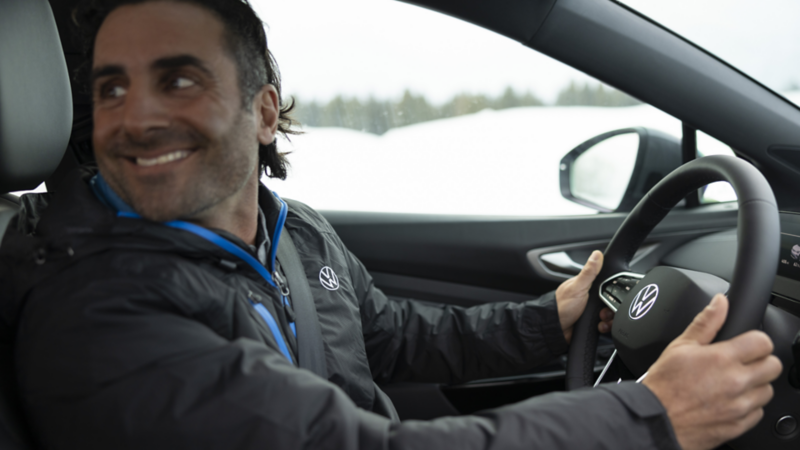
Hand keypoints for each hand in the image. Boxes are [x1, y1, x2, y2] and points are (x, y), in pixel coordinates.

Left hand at [555, 250, 606, 342]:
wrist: (555, 329)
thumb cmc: (562, 307)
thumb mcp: (577, 287)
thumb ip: (588, 272)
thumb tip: (597, 254)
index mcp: (588, 287)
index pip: (609, 286)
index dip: (614, 293)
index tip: (612, 298)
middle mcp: (591, 299)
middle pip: (612, 302)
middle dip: (611, 310)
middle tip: (602, 313)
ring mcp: (592, 311)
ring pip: (611, 315)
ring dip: (608, 320)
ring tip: (599, 321)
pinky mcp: (592, 323)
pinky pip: (606, 326)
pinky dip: (605, 328)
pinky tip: (598, 327)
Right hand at [643, 294, 782, 449]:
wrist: (655, 418)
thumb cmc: (663, 384)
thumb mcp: (680, 346)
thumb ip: (706, 322)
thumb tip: (720, 302)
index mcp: (722, 358)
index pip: (763, 342)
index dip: (755, 340)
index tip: (746, 344)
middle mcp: (736, 382)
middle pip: (773, 367)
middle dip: (760, 362)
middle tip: (741, 363)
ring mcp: (739, 406)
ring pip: (768, 391)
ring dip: (755, 385)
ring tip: (732, 384)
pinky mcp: (739, 425)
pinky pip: (758, 413)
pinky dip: (748, 407)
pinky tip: (729, 401)